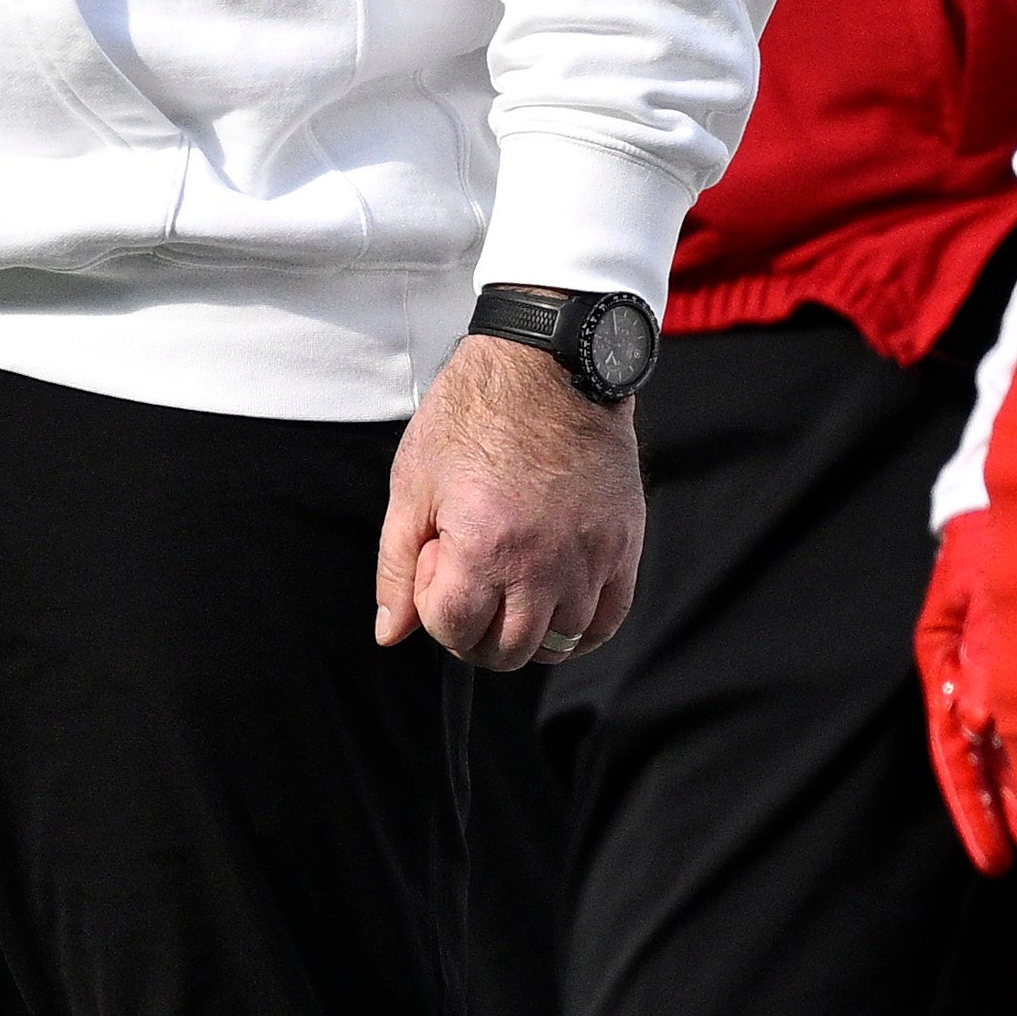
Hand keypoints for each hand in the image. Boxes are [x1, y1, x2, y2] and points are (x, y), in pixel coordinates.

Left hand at [377, 332, 644, 667]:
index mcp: (485, 548)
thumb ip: (398, 565)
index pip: (454, 631)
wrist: (550, 365)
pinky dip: (580, 631)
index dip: (434, 609)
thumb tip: (392, 631)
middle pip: (507, 651)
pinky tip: (556, 609)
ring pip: (559, 643)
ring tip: (510, 586)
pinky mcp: (624, 546)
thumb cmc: (475, 414)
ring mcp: (590, 558)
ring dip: (525, 631)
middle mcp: (543, 564)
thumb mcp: (414, 483)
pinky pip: (606, 620)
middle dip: (474, 635)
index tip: (438, 568)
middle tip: (469, 591)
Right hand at [913, 516, 1012, 872]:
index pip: (951, 749)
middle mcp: (970, 669)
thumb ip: (979, 646)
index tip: (994, 860)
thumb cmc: (994, 533)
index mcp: (944, 654)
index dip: (972, 807)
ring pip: (1012, 744)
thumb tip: (979, 722)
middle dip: (1008, 810)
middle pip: (983, 759)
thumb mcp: (979, 584)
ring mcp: (1000, 665)